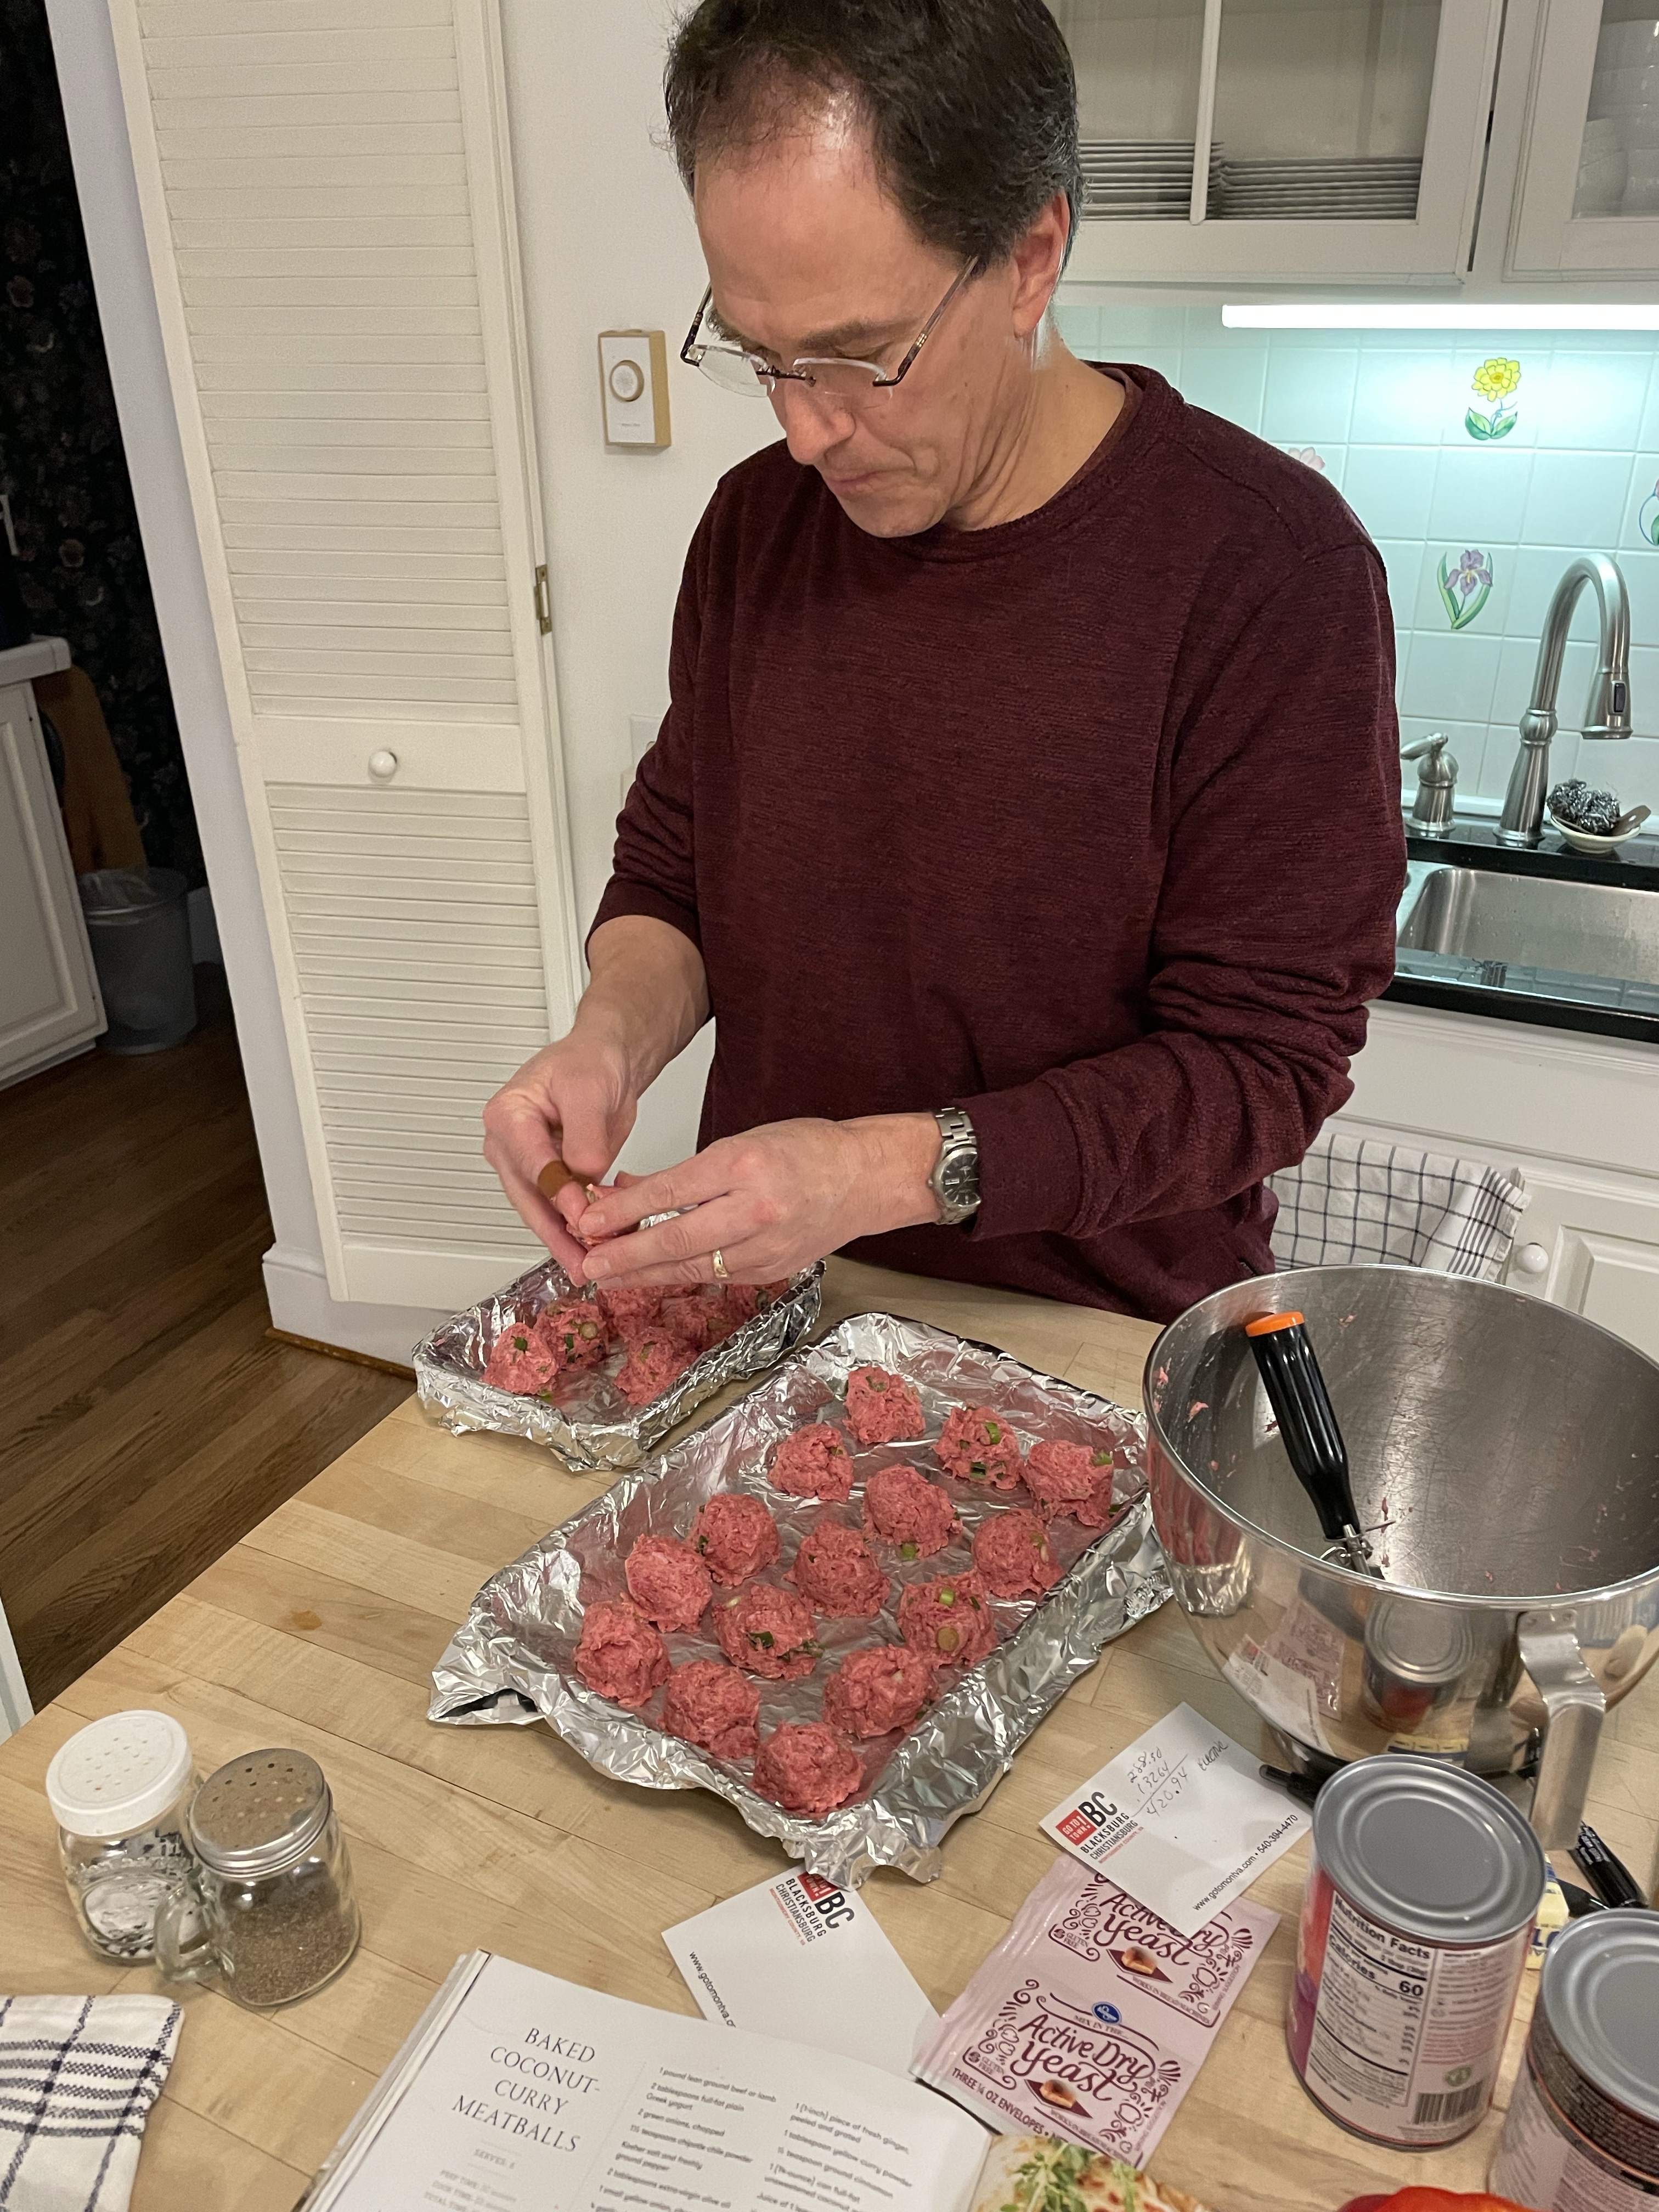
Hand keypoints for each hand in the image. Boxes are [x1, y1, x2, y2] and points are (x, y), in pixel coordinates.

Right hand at [482, 1035, 639, 1277]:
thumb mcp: (589, 1091)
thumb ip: (584, 1136)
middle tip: (580, 1262)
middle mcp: (509, 1143)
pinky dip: (575, 1230)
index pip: (531, 1164)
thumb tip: (584, 1175)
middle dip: (555, 1234)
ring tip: (587, 1265)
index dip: (557, 1196)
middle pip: (528, 1197)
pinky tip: (593, 1249)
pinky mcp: (548, 1178)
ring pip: (540, 1210)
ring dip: (564, 1239)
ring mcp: (526, 1163)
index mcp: (508, 1115)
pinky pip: (558, 1209)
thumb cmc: (589, 1063)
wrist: (605, 1061)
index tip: (581, 1218)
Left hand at [572, 1114, 942, 1288]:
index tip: (591, 1220)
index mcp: (745, 1166)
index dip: (626, 1211)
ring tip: (609, 1275)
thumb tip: (627, 1189)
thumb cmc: (807, 1151)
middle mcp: (756, 1209)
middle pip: (678, 1239)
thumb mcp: (741, 1142)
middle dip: (626, 1256)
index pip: (672, 1191)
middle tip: (588, 1263)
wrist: (866, 1178)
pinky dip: (682, 1276)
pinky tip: (654, 1277)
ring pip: (693, 1267)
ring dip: (646, 1274)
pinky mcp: (772, 1270)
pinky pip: (717, 1276)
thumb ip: (685, 1171)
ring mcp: (767, 1246)